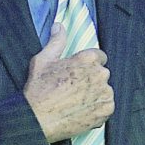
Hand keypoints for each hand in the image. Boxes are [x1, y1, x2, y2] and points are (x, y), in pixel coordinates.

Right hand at [24, 20, 112, 142]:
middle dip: (91, 80)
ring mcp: (104, 93)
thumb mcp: (43, 60)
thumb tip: (59, 26)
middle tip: (73, 90)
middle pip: (102, 74)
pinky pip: (107, 107)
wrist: (38, 118)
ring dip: (95, 95)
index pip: (99, 57)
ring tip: (76, 102)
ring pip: (105, 91)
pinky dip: (97, 109)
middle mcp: (100, 74)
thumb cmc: (39, 90)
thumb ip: (56, 41)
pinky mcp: (106, 110)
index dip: (88, 65)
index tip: (79, 74)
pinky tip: (81, 111)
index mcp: (88, 59)